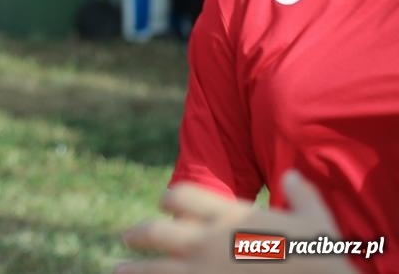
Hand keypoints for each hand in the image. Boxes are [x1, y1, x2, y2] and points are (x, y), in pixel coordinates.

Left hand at [118, 172, 348, 273]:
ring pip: (154, 268)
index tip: (165, 204)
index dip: (171, 200)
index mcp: (230, 217)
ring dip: (133, 269)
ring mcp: (203, 271)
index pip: (183, 197)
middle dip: (140, 234)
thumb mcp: (317, 220)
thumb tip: (293, 175)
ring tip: (117, 269)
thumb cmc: (323, 258)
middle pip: (158, 232)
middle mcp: (209, 241)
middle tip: (127, 237)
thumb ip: (302, 194)